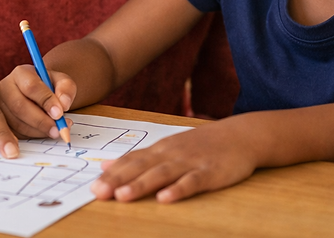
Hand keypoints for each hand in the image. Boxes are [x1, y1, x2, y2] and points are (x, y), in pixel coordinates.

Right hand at [0, 64, 76, 139]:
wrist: (39, 93)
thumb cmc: (49, 86)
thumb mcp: (61, 81)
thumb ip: (66, 88)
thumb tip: (64, 104)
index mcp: (20, 73)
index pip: (31, 86)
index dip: (46, 101)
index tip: (59, 113)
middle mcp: (6, 88)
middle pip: (19, 106)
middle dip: (41, 121)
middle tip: (57, 129)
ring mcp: (1, 106)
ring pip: (17, 122)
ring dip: (38, 130)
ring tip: (55, 131)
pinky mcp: (2, 122)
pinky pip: (16, 133)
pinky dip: (33, 136)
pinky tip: (45, 132)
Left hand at [91, 118, 256, 202]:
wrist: (240, 135)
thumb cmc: (201, 144)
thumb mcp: (167, 147)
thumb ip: (138, 157)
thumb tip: (105, 165)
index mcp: (160, 149)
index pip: (131, 160)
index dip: (112, 173)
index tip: (93, 185)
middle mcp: (171, 154)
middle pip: (141, 167)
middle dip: (119, 180)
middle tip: (99, 192)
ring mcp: (191, 162)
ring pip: (162, 174)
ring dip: (142, 184)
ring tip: (123, 196)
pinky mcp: (210, 172)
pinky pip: (192, 181)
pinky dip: (179, 189)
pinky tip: (166, 198)